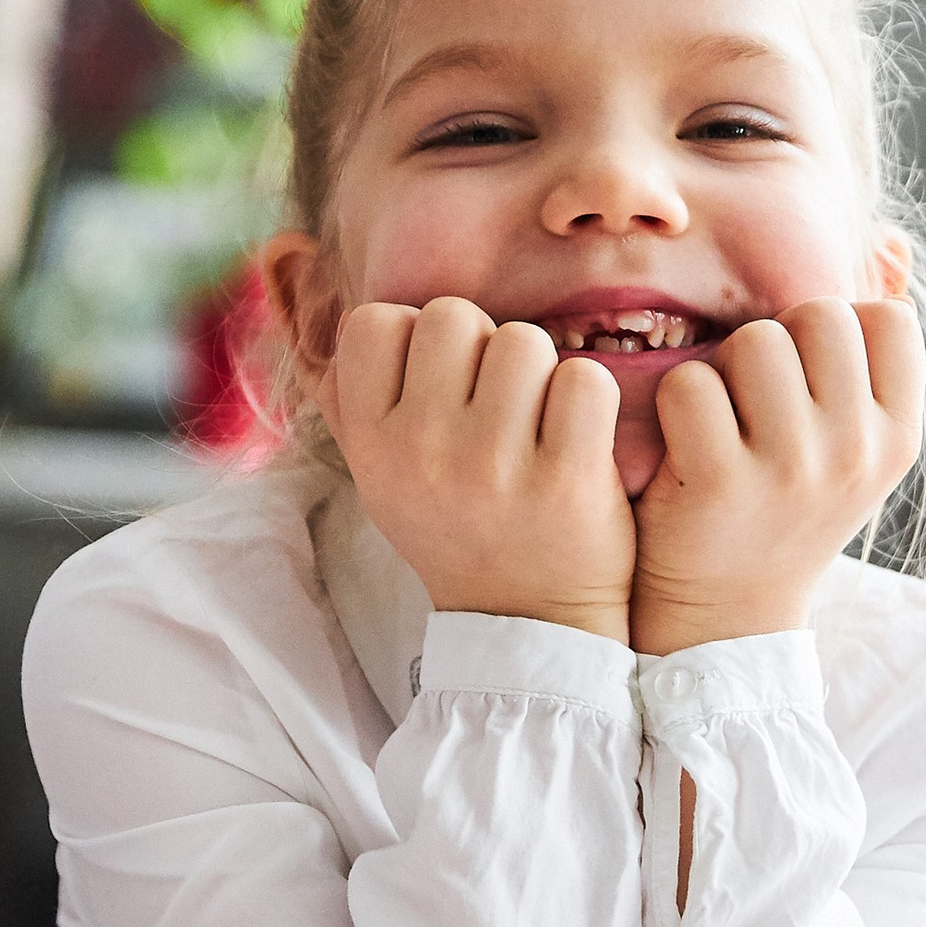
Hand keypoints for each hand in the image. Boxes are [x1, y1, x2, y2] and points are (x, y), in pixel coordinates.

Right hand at [322, 297, 636, 639]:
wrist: (524, 622)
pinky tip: (577, 436)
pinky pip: (584, 379)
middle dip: (483, 346)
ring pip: (523, 340)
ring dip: (540, 371)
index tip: (440, 380)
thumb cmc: (453, 530)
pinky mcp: (566, 478)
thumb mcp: (381, 477)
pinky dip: (588, 399)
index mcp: (372, 443)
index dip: (415, 337)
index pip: (375, 323)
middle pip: (453, 316)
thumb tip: (337, 304)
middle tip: (497, 402)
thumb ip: (352, 399)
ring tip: (536, 421)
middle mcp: (422, 449)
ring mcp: (493, 464)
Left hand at [632, 299, 924, 652]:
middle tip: (753, 400)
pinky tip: (683, 447)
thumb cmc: (785, 504)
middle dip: (776, 341)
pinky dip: (675, 403)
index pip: (887, 317)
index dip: (837, 330)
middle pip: (818, 315)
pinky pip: (692, 384)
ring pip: (754, 341)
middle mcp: (857, 451)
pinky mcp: (720, 484)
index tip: (808, 381)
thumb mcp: (852, 442)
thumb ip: (872, 354)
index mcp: (898, 436)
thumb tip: (894, 240)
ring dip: (723, 368)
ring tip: (720, 422)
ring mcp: (792, 469)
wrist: (726, 615)